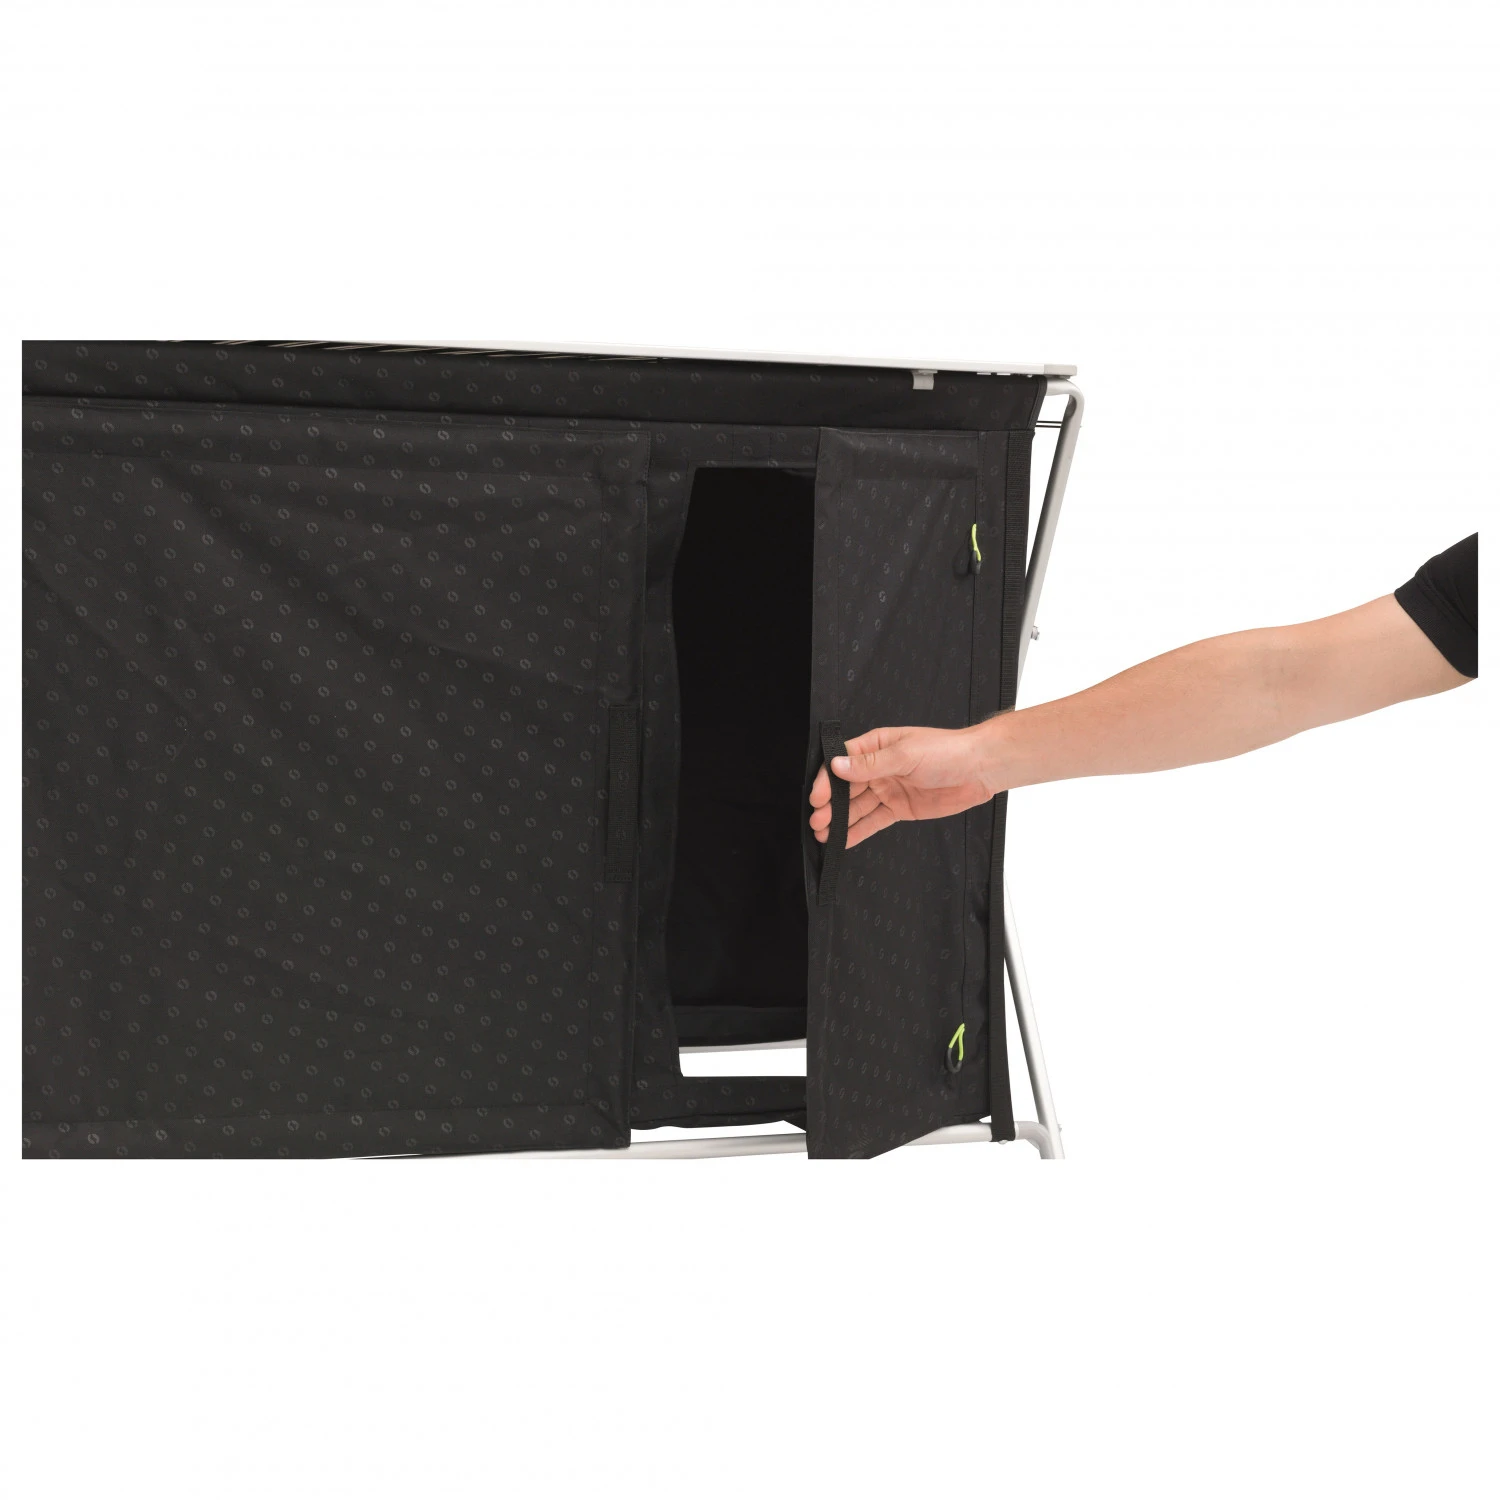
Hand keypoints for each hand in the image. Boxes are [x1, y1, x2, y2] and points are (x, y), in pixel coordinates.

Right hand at [809, 723, 998, 848]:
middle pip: (846, 788)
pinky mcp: (900, 808)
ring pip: (857, 807)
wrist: (979, 769)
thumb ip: (871, 764)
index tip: (816, 797)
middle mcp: (879, 768)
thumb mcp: (905, 755)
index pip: (843, 762)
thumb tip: (838, 766)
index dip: (827, 780)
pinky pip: (874, 821)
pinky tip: (842, 840)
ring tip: (823, 834)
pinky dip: (858, 831)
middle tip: (817, 821)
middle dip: (830, 805)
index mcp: (876, 746)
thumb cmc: (947, 751)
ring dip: (840, 820)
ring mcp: (888, 789)